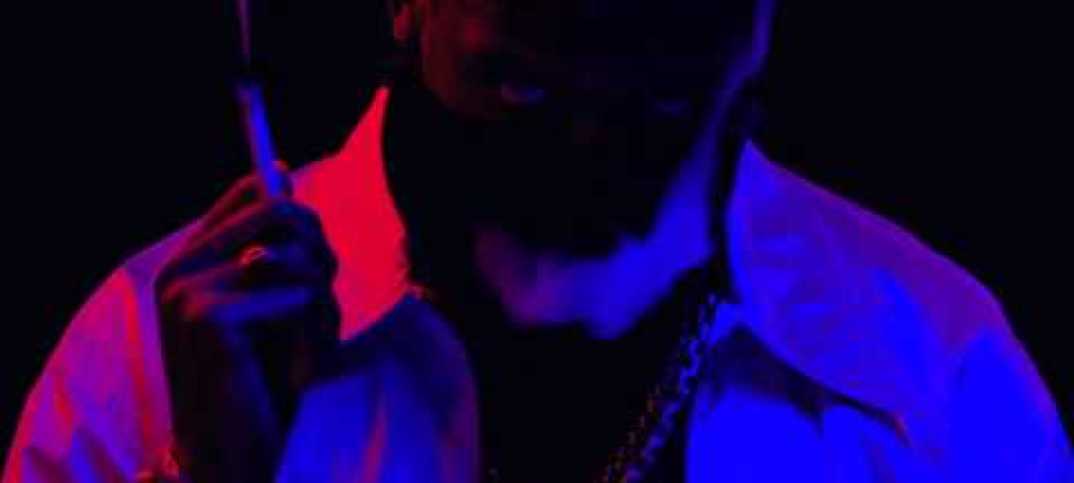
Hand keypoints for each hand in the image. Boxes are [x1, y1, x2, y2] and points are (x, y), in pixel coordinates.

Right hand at [155, 168, 339, 482]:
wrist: (239, 453)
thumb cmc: (267, 380)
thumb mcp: (280, 303)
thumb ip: (279, 247)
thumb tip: (281, 172)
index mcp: (193, 258)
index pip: (253, 188)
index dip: (299, 208)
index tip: (311, 248)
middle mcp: (180, 268)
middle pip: (282, 210)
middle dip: (319, 255)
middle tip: (318, 304)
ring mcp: (186, 292)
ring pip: (295, 255)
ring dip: (320, 302)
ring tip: (304, 344)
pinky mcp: (208, 319)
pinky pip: (296, 294)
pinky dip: (313, 330)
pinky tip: (294, 366)